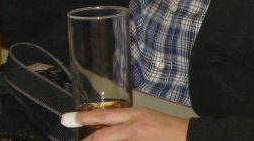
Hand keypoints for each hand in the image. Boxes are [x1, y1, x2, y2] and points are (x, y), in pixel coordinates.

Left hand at [63, 107, 188, 140]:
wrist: (186, 137)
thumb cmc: (166, 126)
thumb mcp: (144, 115)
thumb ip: (124, 121)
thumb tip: (103, 127)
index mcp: (134, 116)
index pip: (103, 116)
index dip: (83, 118)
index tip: (67, 119)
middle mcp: (133, 130)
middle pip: (101, 137)